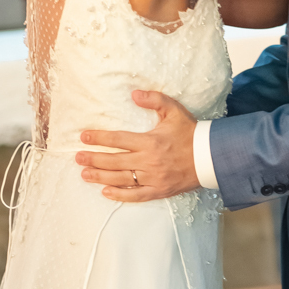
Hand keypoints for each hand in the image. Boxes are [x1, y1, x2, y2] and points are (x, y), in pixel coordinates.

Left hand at [76, 91, 198, 201]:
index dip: (99, 138)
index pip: (118, 140)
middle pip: (114, 161)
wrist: (210, 156)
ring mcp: (153, 178)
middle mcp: (149, 161)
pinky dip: (120, 195)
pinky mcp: (159, 191)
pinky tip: (106, 192)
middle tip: (78, 157)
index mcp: (150, 141)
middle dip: (94, 159)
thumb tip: (134, 93)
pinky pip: (136, 195)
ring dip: (100, 177)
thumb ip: (154, 99)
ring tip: (85, 174)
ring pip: (121, 179)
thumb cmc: (190, 132)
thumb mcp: (174, 110)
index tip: (84, 137)